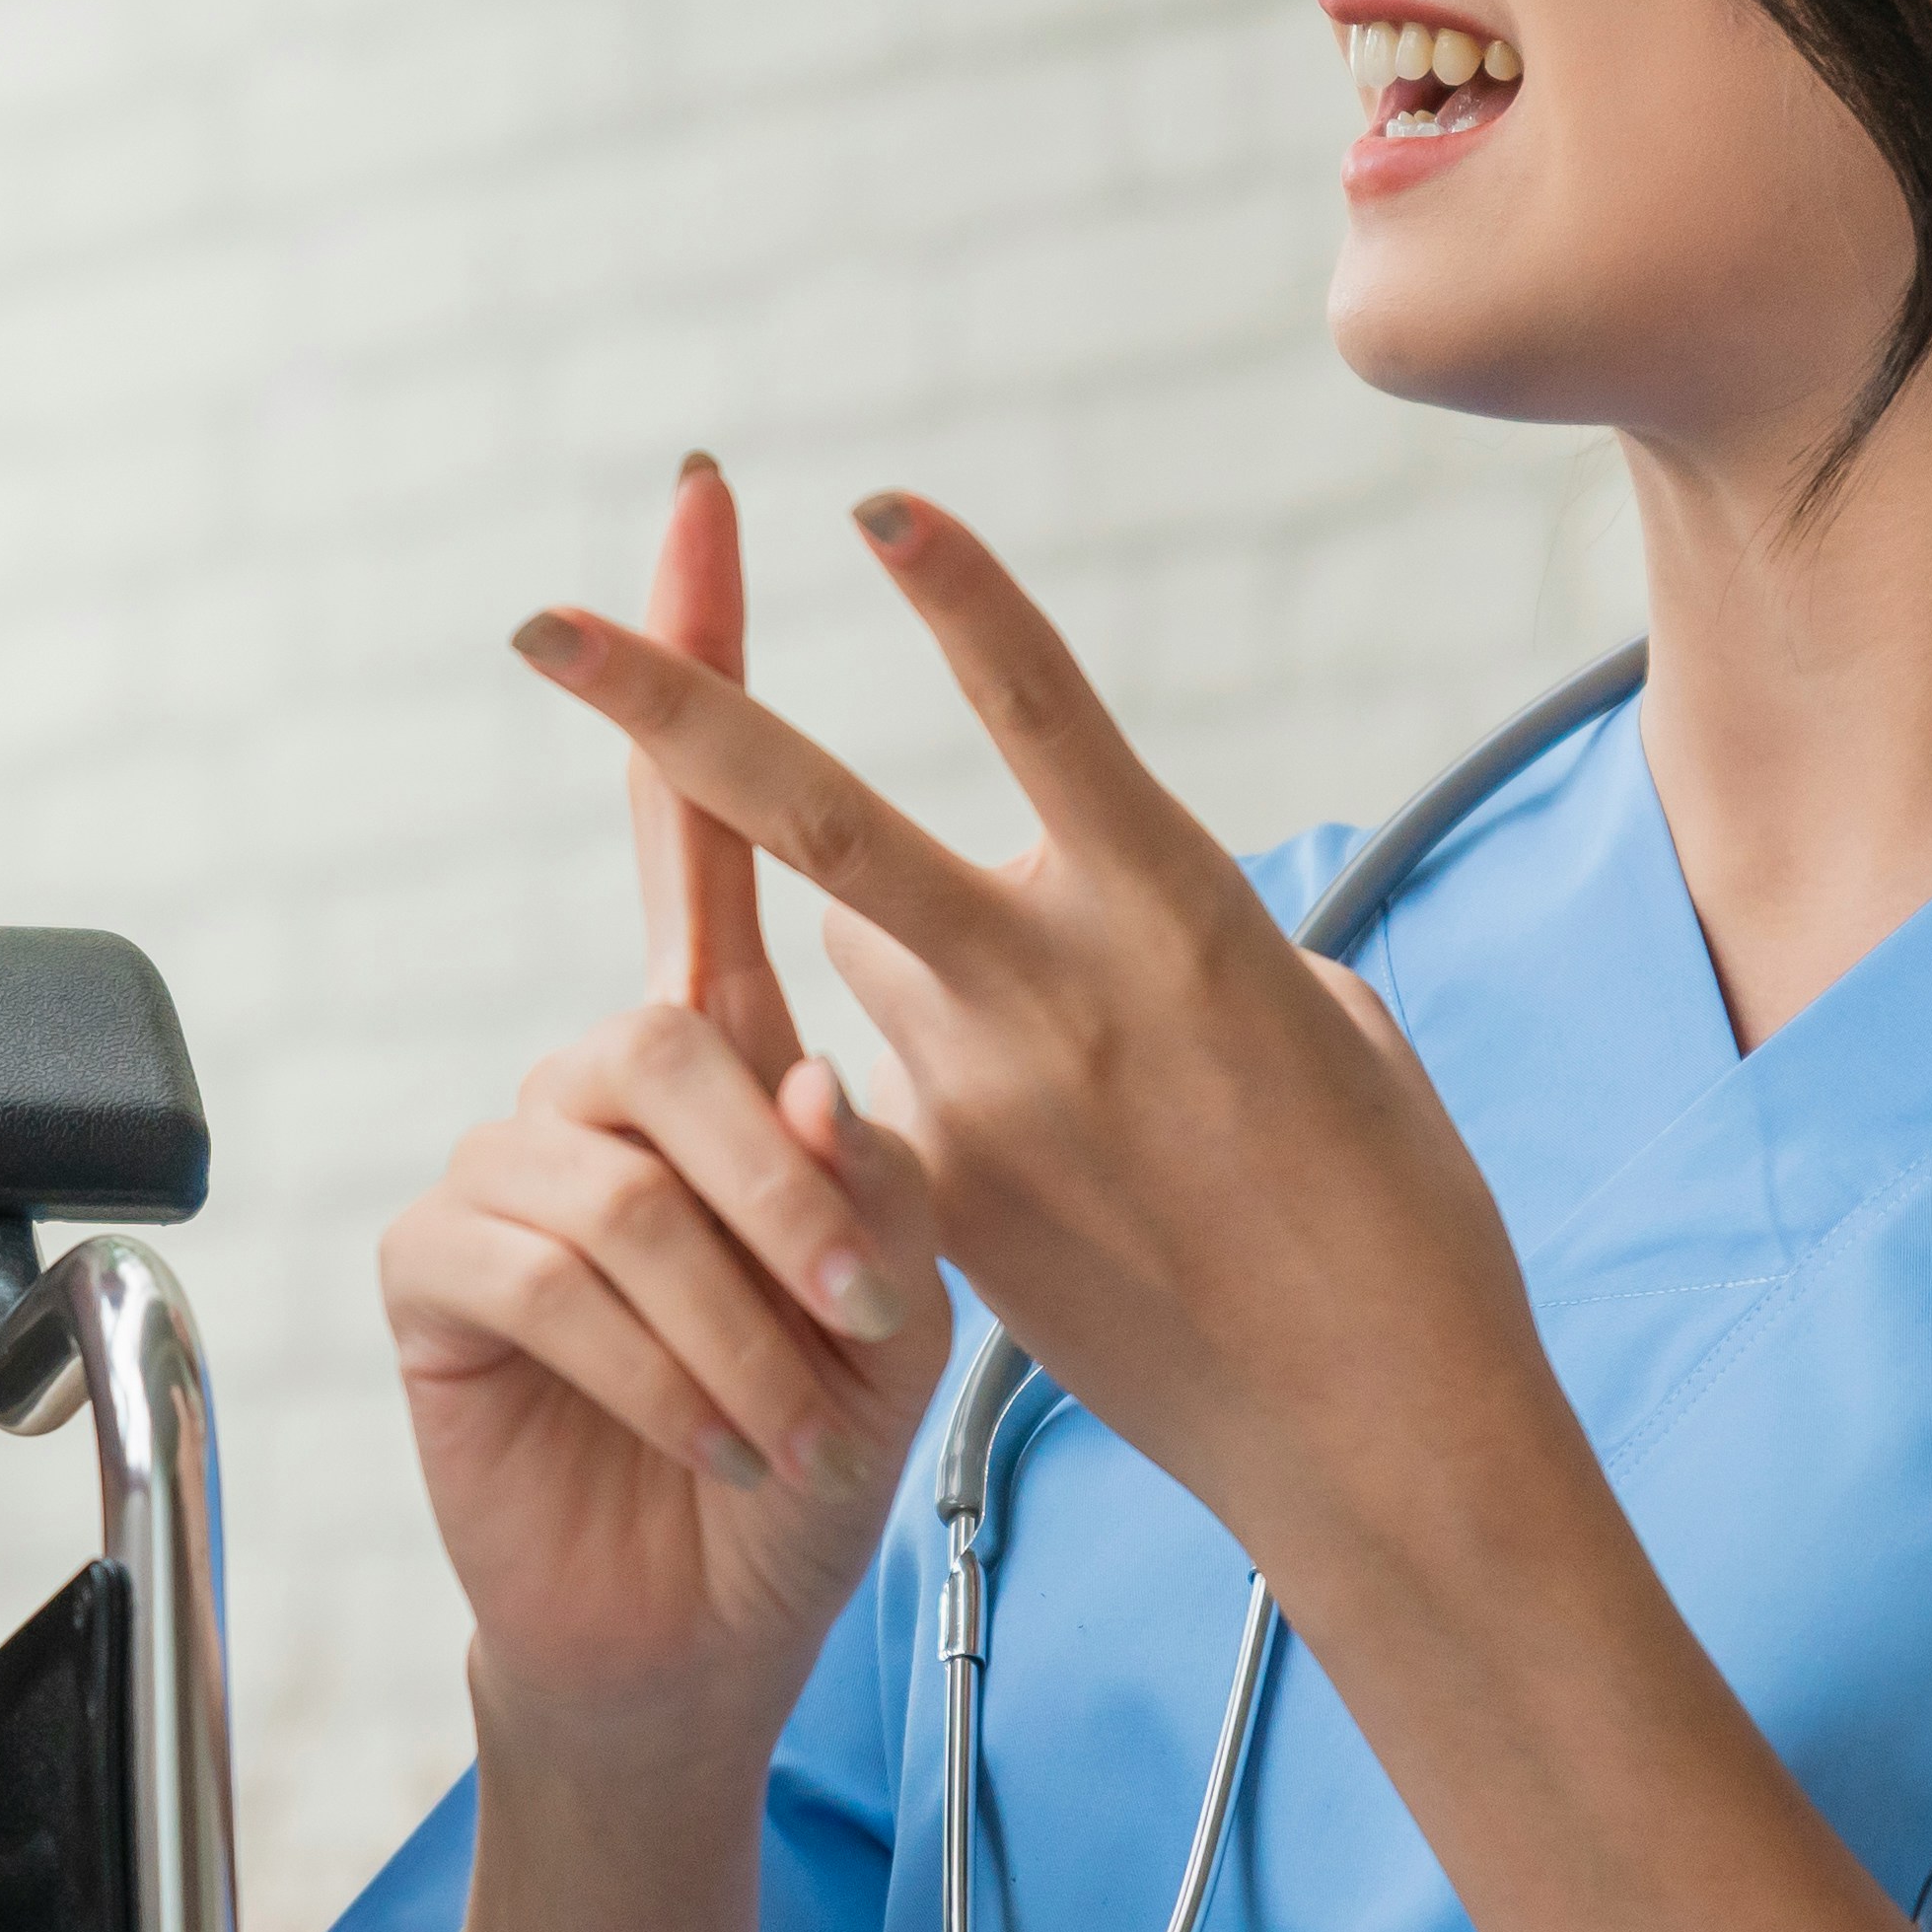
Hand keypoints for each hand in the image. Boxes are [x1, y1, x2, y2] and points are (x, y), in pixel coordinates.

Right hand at [384, 463, 959, 1778]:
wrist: (714, 1625)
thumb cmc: (814, 1447)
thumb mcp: (899, 1298)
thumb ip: (868, 1168)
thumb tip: (802, 1081)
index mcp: (722, 1054)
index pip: (699, 826)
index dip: (691, 665)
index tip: (702, 510)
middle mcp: (602, 1081)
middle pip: (682, 1024)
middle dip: (787, 1190)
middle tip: (858, 1327)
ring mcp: (509, 1162)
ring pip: (629, 1167)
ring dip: (738, 1313)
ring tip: (785, 1414)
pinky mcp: (435, 1266)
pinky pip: (546, 1262)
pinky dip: (654, 1364)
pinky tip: (702, 1437)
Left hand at [513, 489, 1556, 1595]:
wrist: (1375, 1427)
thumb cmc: (1393, 1210)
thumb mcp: (1320, 1018)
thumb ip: (1191, 928)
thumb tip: (1117, 901)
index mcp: (1176, 903)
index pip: (1039, 704)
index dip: (954, 595)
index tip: (866, 504)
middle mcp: (1055, 981)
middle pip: (815, 818)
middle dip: (668, 715)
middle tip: (538, 631)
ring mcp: (980, 1095)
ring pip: (858, 951)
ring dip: (900, 951)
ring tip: (1064, 1065)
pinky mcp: (941, 1200)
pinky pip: (882, 1086)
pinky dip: (924, 1087)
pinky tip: (1057, 1176)